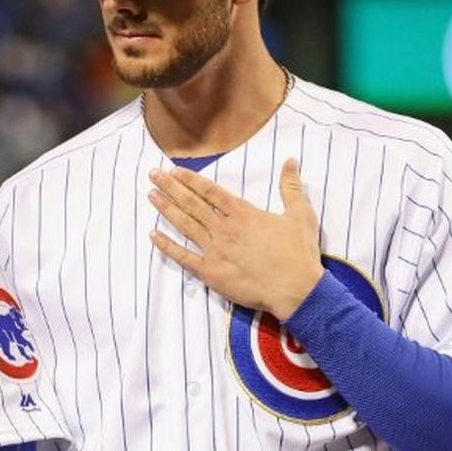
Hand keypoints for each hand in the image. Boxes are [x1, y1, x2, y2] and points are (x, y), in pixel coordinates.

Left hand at [147, 159, 323, 320]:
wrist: (296, 290)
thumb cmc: (298, 254)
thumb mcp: (300, 215)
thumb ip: (291, 187)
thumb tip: (291, 161)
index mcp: (243, 214)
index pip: (211, 192)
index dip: (191, 180)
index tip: (174, 171)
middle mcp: (225, 229)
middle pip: (192, 204)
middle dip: (170, 187)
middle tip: (153, 174)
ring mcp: (215, 250)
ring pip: (185, 225)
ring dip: (166, 209)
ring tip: (151, 195)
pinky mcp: (211, 272)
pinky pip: (183, 257)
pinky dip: (167, 246)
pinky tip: (153, 235)